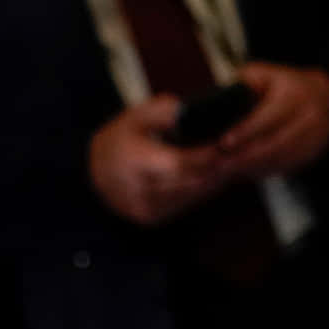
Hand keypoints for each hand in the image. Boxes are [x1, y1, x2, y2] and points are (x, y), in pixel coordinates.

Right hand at [89, 95, 228, 225]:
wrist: (91, 170)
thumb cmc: (120, 138)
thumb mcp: (136, 115)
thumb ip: (164, 111)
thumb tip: (191, 111)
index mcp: (135, 162)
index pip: (180, 162)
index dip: (206, 154)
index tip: (225, 144)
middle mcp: (139, 190)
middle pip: (189, 181)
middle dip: (216, 169)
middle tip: (237, 155)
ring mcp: (144, 208)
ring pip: (189, 196)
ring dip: (213, 182)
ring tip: (232, 165)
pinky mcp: (149, 218)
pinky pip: (183, 205)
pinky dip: (200, 192)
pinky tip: (214, 179)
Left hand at [217, 62, 328, 179]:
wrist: (327, 96)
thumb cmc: (287, 85)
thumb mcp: (265, 74)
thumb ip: (244, 84)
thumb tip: (221, 100)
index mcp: (296, 94)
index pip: (269, 116)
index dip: (246, 131)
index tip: (225, 142)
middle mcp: (310, 115)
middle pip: (276, 143)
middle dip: (246, 156)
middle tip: (221, 164)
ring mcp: (316, 136)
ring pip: (281, 158)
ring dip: (254, 167)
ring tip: (230, 170)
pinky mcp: (314, 152)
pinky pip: (287, 166)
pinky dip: (266, 171)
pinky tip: (247, 171)